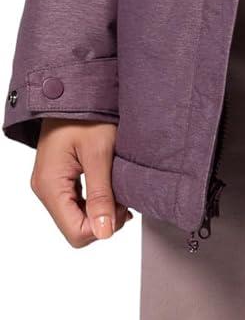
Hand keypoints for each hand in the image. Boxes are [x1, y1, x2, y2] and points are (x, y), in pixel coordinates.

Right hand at [29, 119, 132, 246]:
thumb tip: (104, 233)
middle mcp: (45, 188)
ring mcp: (50, 182)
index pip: (75, 232)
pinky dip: (95, 198)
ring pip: (77, 215)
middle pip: (75, 226)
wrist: (74, 86)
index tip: (122, 206)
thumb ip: (101, 194)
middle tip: (123, 194)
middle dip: (103, 217)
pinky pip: (75, 200)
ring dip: (101, 207)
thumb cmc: (85, 111)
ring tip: (118, 185)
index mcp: (51, 185)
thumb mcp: (99, 151)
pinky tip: (110, 184)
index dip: (103, 226)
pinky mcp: (58, 176)